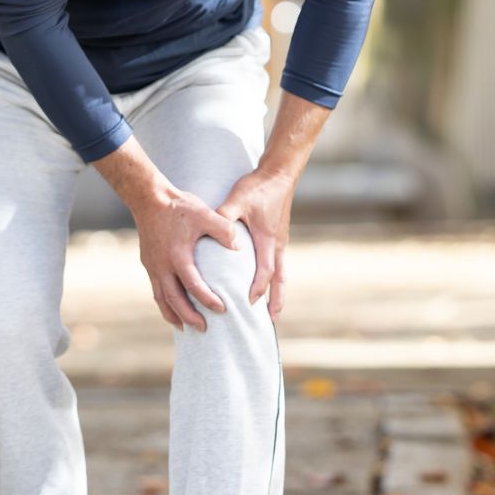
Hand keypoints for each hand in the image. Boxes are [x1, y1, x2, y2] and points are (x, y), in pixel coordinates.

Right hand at [127, 185, 240, 332]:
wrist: (148, 198)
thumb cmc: (179, 206)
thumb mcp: (205, 214)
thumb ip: (224, 230)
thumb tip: (239, 248)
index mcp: (178, 256)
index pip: (193, 285)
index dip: (207, 299)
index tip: (222, 308)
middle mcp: (162, 266)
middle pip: (174, 300)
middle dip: (189, 317)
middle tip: (204, 329)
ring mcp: (152, 266)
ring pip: (161, 298)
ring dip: (173, 314)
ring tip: (184, 327)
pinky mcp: (148, 263)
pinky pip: (156, 289)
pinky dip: (164, 302)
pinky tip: (172, 306)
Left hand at [216, 167, 295, 322]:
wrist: (278, 173)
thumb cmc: (257, 187)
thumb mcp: (238, 199)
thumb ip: (225, 215)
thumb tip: (212, 229)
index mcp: (267, 239)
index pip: (264, 271)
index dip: (258, 288)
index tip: (249, 303)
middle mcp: (277, 243)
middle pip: (279, 279)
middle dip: (275, 300)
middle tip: (271, 320)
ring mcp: (280, 240)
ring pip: (282, 272)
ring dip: (277, 291)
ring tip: (274, 309)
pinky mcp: (278, 235)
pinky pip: (279, 262)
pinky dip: (275, 277)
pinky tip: (268, 282)